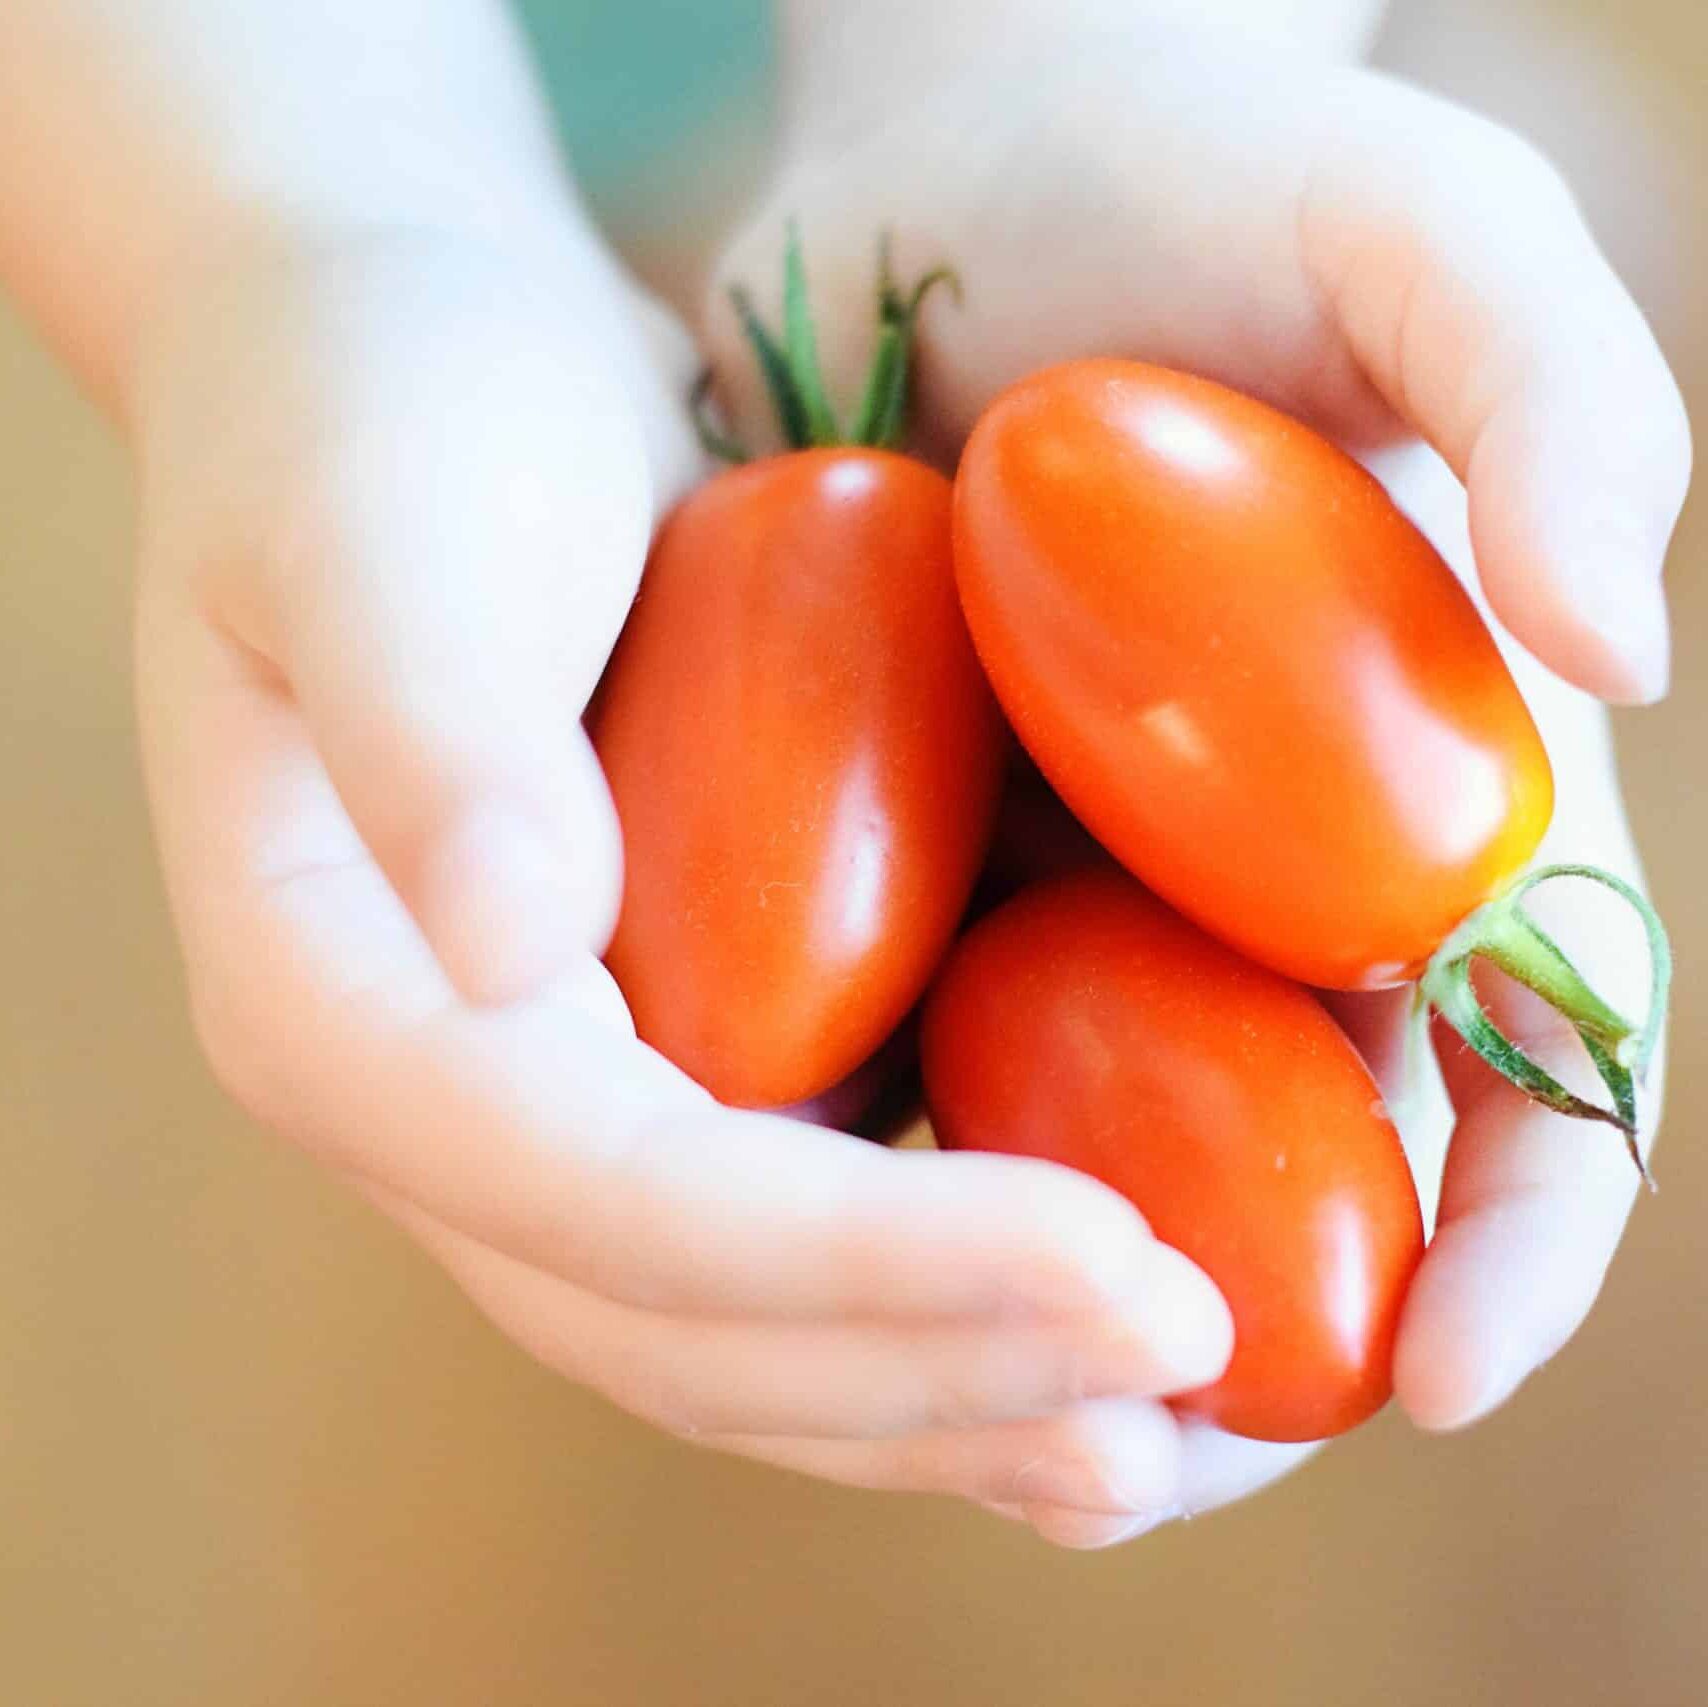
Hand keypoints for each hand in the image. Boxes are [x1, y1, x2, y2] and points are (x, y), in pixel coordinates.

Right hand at [130, 221, 1234, 1551]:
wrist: (412, 372)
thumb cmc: (389, 415)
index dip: (863, 1267)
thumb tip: (518, 944)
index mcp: (345, 1010)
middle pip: (688, 1326)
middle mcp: (444, 1105)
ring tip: (1171, 1433)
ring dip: (962, 1394)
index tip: (1122, 1268)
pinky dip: (946, 1308)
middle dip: (946, 1372)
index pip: (613, 1205)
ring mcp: (552, 1101)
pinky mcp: (663, 1052)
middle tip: (1183, 1386)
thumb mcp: (386, 531)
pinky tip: (1095, 1325)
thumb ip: (432, 729)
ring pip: (748, 1335)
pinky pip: (801, 1234)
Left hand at [700, 4, 1688, 1537]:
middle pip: (1301, 1182)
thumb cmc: (1199, 173)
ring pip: (1082, 1168)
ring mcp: (1080, 879)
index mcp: (1430, 791)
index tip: (1444, 1372)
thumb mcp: (1409, 226)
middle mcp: (1259, 878)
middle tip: (1148, 1458)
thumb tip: (1625, 644)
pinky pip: (893, 1059)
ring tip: (952, 1407)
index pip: (1538, 1061)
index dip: (1522, 1235)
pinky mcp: (908, 852)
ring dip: (1030, 1317)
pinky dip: (858, 1163)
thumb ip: (1557, 393)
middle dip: (1247, 1350)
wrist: (955, 149)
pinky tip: (776, 1234)